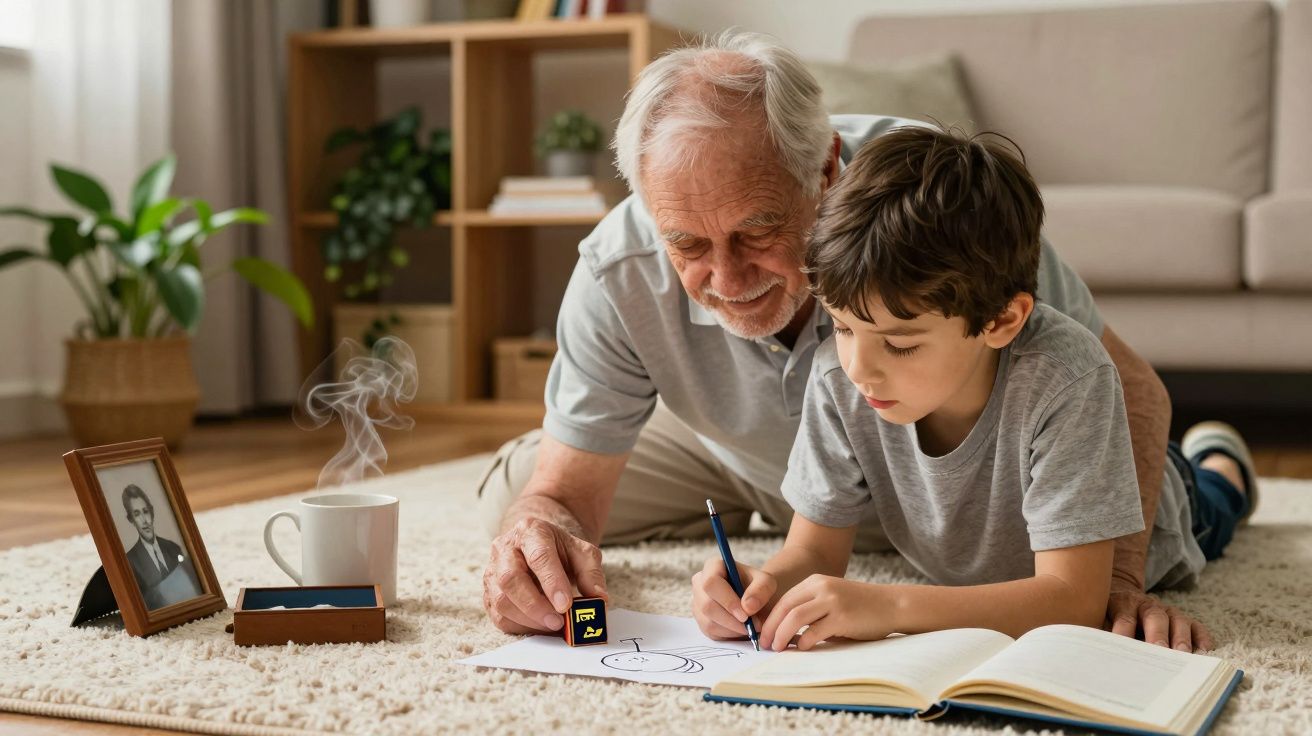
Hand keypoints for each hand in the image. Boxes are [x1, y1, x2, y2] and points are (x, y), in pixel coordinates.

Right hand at [482, 517, 606, 634]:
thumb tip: (599, 599)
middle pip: (510, 578)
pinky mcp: (488, 592)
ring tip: (553, 625)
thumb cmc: (560, 551)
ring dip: (528, 619)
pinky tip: (539, 626)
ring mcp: (492, 570)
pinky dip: (520, 625)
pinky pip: (498, 615)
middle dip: (535, 605)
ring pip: (500, 600)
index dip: (552, 582)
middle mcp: (505, 548)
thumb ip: (591, 574)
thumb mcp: (582, 553)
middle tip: (558, 621)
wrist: (537, 545)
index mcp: (531, 531)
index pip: (539, 556)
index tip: (566, 605)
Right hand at [691, 557, 775, 639]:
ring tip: (750, 627)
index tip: (745, 614)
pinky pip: (711, 632)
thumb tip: (747, 606)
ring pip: (709, 622)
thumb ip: (761, 589)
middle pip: (707, 605)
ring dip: (732, 629)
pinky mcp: (701, 620)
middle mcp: (700, 583)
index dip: (727, 600)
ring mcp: (697, 603)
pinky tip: (741, 628)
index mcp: (713, 567)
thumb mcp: (767, 583)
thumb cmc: (758, 588)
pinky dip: (729, 634)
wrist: (755, 601)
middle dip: (731, 620)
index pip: (711, 583)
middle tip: (752, 626)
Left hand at [759, 574, 893, 650]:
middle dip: (771, 627)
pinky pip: (815, 630)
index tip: (763, 634)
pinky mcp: (842, 616)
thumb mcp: (831, 600)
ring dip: (782, 635)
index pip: (784, 600)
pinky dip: (804, 642)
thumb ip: (810, 611)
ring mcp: (832, 600)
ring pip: (795, 617)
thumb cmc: (859, 608)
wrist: (891, 605)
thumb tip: (784, 634)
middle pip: (785, 607)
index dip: (770, 618)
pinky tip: (802, 648)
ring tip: (778, 648)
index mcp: (815, 582)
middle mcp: (821, 587)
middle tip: (765, 644)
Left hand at [1105, 587, 1213, 651]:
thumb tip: (1096, 654)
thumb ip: (1099, 633)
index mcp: (1122, 604)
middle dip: (1158, 635)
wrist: (1122, 594)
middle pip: (1154, 617)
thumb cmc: (1108, 616)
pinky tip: (1205, 651)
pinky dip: (1201, 637)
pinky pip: (1195, 626)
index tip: (1123, 649)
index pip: (1124, 618)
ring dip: (1181, 638)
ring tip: (1183, 656)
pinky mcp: (1182, 619)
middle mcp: (1146, 605)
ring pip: (1177, 621)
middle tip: (1160, 652)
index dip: (1124, 633)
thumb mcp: (1099, 618)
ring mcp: (1166, 611)